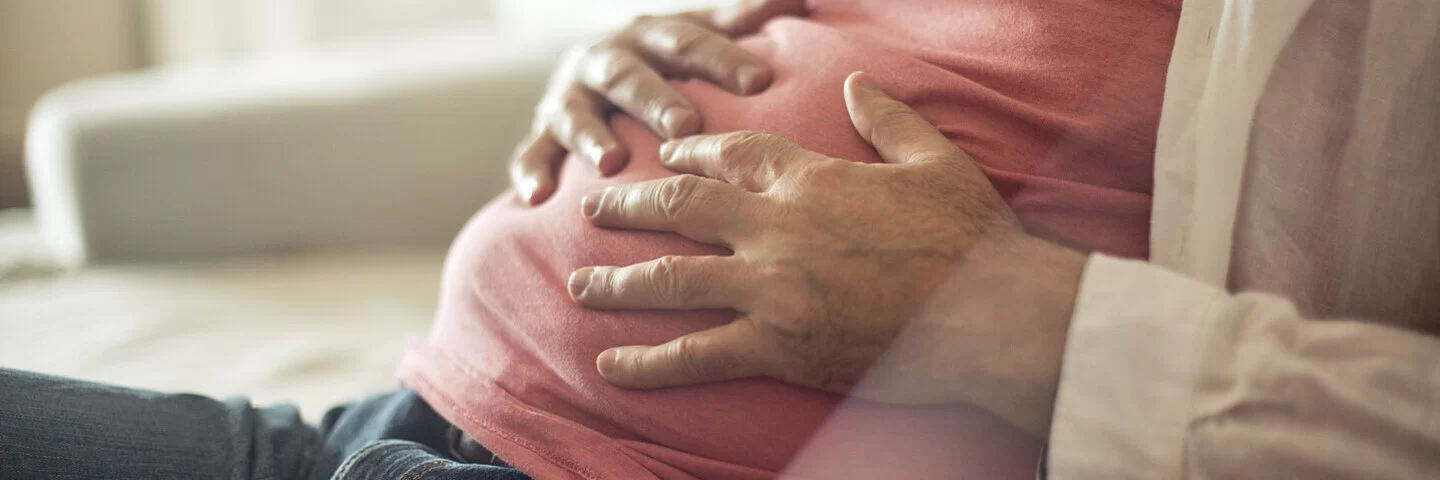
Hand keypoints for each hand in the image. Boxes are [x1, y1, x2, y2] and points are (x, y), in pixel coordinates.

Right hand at [510, 0, 806, 204]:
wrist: (595, 72)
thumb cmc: (669, 61)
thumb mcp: (702, 31)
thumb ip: (745, 17)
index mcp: (650, 33)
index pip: (689, 40)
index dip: (721, 59)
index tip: (759, 82)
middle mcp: (606, 58)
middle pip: (630, 74)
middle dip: (655, 99)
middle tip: (685, 125)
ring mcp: (570, 95)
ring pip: (576, 113)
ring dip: (590, 136)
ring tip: (610, 163)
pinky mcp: (543, 132)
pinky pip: (531, 151)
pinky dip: (531, 173)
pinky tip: (537, 199)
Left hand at [568, 72, 1087, 437]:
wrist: (989, 313)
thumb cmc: (971, 238)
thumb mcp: (934, 159)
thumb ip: (888, 118)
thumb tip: (857, 83)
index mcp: (811, 179)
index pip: (732, 156)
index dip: (691, 154)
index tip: (665, 158)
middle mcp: (776, 227)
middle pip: (679, 209)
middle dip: (627, 205)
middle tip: (591, 206)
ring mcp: (769, 288)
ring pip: (670, 280)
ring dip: (617, 282)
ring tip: (578, 283)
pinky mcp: (776, 346)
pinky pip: (695, 355)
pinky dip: (647, 364)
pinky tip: (608, 367)